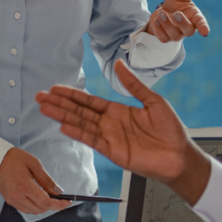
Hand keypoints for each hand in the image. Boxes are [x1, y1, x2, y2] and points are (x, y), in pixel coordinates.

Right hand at [0, 148, 71, 214]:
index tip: (67, 202)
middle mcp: (17, 196)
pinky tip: (35, 196)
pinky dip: (33, 205)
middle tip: (55, 195)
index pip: (46, 202)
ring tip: (44, 193)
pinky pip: (25, 209)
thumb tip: (58, 192)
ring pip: (34, 211)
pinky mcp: (9, 200)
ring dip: (42, 205)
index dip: (59, 204)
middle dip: (51, 204)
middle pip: (41, 208)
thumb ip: (47, 180)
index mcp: (24, 186)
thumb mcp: (35, 164)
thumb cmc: (15, 159)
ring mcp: (12, 200)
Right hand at [35, 60, 211, 204]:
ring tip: (44, 109)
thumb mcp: (154, 101)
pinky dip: (78, 134)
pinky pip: (92, 140)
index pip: (88, 101)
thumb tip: (119, 64)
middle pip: (79, 111)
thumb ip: (133, 85)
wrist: (181, 157)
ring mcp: (109, 138)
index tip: (55, 88)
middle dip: (59, 104)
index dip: (71, 94)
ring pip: (81, 124)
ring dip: (62, 116)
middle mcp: (109, 124)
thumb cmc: (171, 131)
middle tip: (40, 97)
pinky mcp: (113, 152)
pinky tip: (64, 126)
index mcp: (117, 111)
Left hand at [146, 0, 209, 42]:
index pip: (201, 24)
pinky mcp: (165, 37)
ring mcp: (177, 34)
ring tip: (161, 13)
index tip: (204, 32)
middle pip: (188, 31)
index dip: (203, 28)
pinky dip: (158, 30)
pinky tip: (155, 20)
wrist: (164, 11)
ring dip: (167, 25)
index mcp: (195, 17)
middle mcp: (187, 28)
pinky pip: (163, 38)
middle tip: (176, 13)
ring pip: (174, 36)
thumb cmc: (176, 3)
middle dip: (182, 23)